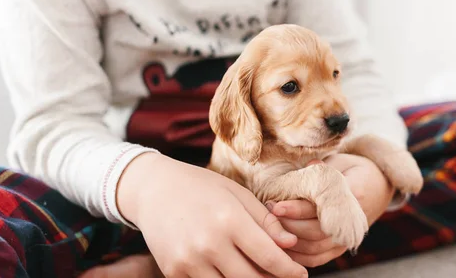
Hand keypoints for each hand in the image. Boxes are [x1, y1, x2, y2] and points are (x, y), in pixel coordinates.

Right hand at [117, 153, 308, 277]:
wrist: (153, 189)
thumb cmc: (201, 187)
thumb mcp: (237, 194)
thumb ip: (265, 221)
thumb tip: (291, 244)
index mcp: (229, 220)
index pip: (269, 257)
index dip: (290, 270)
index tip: (301, 273)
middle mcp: (208, 244)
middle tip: (283, 275)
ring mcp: (188, 262)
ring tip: (257, 272)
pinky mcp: (173, 272)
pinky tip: (229, 269)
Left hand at [268, 155, 393, 267]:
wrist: (377, 185)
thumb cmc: (352, 169)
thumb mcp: (340, 161)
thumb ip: (322, 169)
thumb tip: (306, 167)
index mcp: (355, 194)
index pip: (322, 207)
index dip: (296, 208)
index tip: (276, 205)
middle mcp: (354, 221)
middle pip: (316, 232)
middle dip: (288, 225)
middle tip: (267, 214)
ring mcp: (347, 237)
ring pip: (315, 248)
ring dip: (290, 240)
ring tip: (270, 227)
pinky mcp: (340, 247)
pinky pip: (317, 258)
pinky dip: (298, 255)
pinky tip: (280, 246)